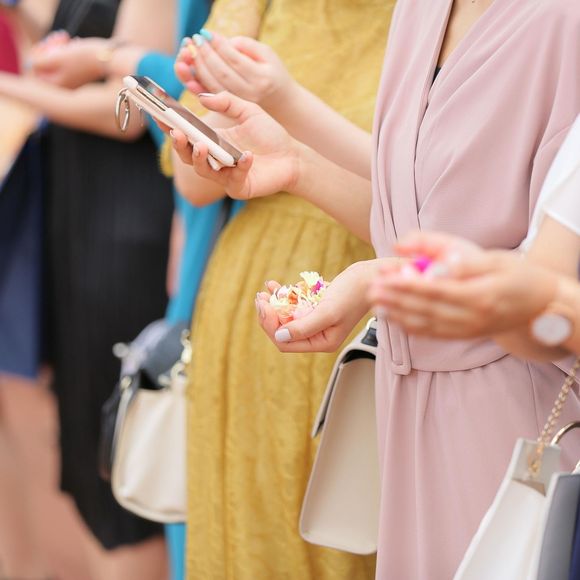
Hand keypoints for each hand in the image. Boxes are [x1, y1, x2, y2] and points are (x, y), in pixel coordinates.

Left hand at [30, 35, 108, 87]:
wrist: (110, 59)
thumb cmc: (84, 57)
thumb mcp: (56, 57)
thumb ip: (39, 63)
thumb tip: (30, 65)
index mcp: (57, 87)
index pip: (35, 71)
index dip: (37, 55)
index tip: (46, 43)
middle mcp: (64, 89)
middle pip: (44, 67)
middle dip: (47, 50)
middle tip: (57, 37)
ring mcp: (72, 83)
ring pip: (54, 63)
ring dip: (56, 48)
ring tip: (64, 37)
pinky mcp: (79, 78)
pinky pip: (64, 64)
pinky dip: (65, 53)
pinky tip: (72, 43)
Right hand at [170, 91, 299, 199]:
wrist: (292, 156)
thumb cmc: (270, 134)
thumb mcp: (249, 111)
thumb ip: (227, 101)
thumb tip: (202, 96)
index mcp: (212, 139)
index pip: (186, 133)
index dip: (170, 125)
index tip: (158, 114)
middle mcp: (214, 158)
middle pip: (187, 154)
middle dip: (179, 144)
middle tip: (176, 132)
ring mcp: (225, 175)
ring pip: (203, 170)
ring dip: (198, 158)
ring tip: (200, 145)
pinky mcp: (239, 187)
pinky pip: (234, 178)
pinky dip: (240, 166)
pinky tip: (248, 156)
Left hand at [175, 32, 294, 108]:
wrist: (281, 103)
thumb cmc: (273, 73)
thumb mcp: (268, 55)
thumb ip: (247, 46)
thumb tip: (225, 42)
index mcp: (260, 78)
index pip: (234, 59)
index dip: (218, 45)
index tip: (206, 33)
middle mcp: (249, 93)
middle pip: (221, 72)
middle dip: (205, 54)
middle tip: (196, 39)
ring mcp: (239, 104)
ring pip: (213, 84)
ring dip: (198, 67)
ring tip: (190, 50)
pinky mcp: (230, 109)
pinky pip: (210, 95)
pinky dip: (197, 83)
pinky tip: (189, 70)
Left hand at [255, 261, 379, 352]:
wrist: (371, 277)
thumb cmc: (354, 294)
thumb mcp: (328, 311)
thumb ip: (304, 327)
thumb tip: (280, 336)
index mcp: (322, 342)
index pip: (286, 342)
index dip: (271, 326)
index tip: (265, 306)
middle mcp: (318, 334)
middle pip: (283, 330)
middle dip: (269, 314)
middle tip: (260, 297)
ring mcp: (316, 320)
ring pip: (286, 316)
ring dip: (274, 303)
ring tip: (266, 290)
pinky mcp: (316, 306)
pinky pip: (294, 304)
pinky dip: (284, 294)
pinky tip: (274, 285)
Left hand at [368, 231, 557, 338]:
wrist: (541, 307)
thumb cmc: (518, 275)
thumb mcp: (496, 258)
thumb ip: (462, 259)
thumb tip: (437, 261)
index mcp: (480, 295)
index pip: (436, 290)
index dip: (407, 285)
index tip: (385, 278)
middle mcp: (472, 317)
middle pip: (425, 309)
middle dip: (395, 299)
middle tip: (371, 290)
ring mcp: (467, 330)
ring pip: (425, 324)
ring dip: (397, 314)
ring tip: (374, 304)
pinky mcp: (463, 335)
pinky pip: (432, 334)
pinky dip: (410, 327)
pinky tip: (392, 319)